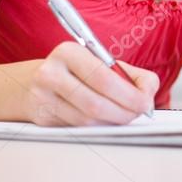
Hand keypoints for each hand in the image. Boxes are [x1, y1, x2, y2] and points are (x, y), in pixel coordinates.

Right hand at [23, 41, 158, 125]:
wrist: (32, 82)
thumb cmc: (76, 70)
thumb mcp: (100, 61)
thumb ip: (130, 74)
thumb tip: (148, 93)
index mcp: (69, 52)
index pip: (104, 78)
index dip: (129, 94)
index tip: (145, 102)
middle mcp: (51, 73)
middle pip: (95, 104)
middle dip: (124, 112)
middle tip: (138, 113)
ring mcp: (42, 98)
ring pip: (87, 121)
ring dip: (112, 122)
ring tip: (123, 115)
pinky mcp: (41, 118)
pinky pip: (77, 129)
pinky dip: (97, 127)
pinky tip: (104, 120)